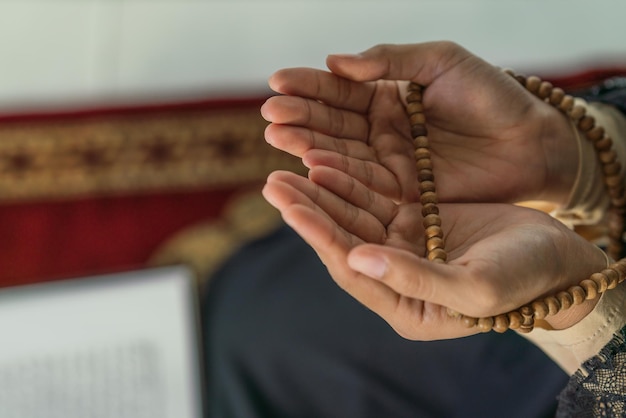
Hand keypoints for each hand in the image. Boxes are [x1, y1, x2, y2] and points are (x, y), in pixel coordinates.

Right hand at [261, 41, 578, 204]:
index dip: (309, 85)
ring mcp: (389, 162)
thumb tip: (337, 62)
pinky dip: (336, 175)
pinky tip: (310, 166)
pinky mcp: (401, 191)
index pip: (340, 89)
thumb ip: (391, 60)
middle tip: (269, 115)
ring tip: (278, 138)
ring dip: (307, 145)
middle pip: (333, 122)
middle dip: (300, 117)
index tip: (277, 82)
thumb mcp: (442, 62)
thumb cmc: (493, 95)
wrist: (533, 143)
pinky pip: (363, 182)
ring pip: (341, 153)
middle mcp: (381, 130)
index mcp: (388, 94)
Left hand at [262, 167, 605, 339]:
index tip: (289, 205)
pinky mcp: (415, 222)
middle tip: (272, 182)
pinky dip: (352, 181)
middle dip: (308, 210)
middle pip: (342, 240)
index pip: (350, 267)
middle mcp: (395, 277)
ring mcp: (403, 247)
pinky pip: (376, 198)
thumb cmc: (526, 279)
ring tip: (287, 168)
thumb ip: (417, 278)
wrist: (559, 259)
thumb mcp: (477, 287)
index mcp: (404, 306)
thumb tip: (358, 258)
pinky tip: (326, 161)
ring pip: (354, 216)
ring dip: (322, 192)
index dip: (319, 235)